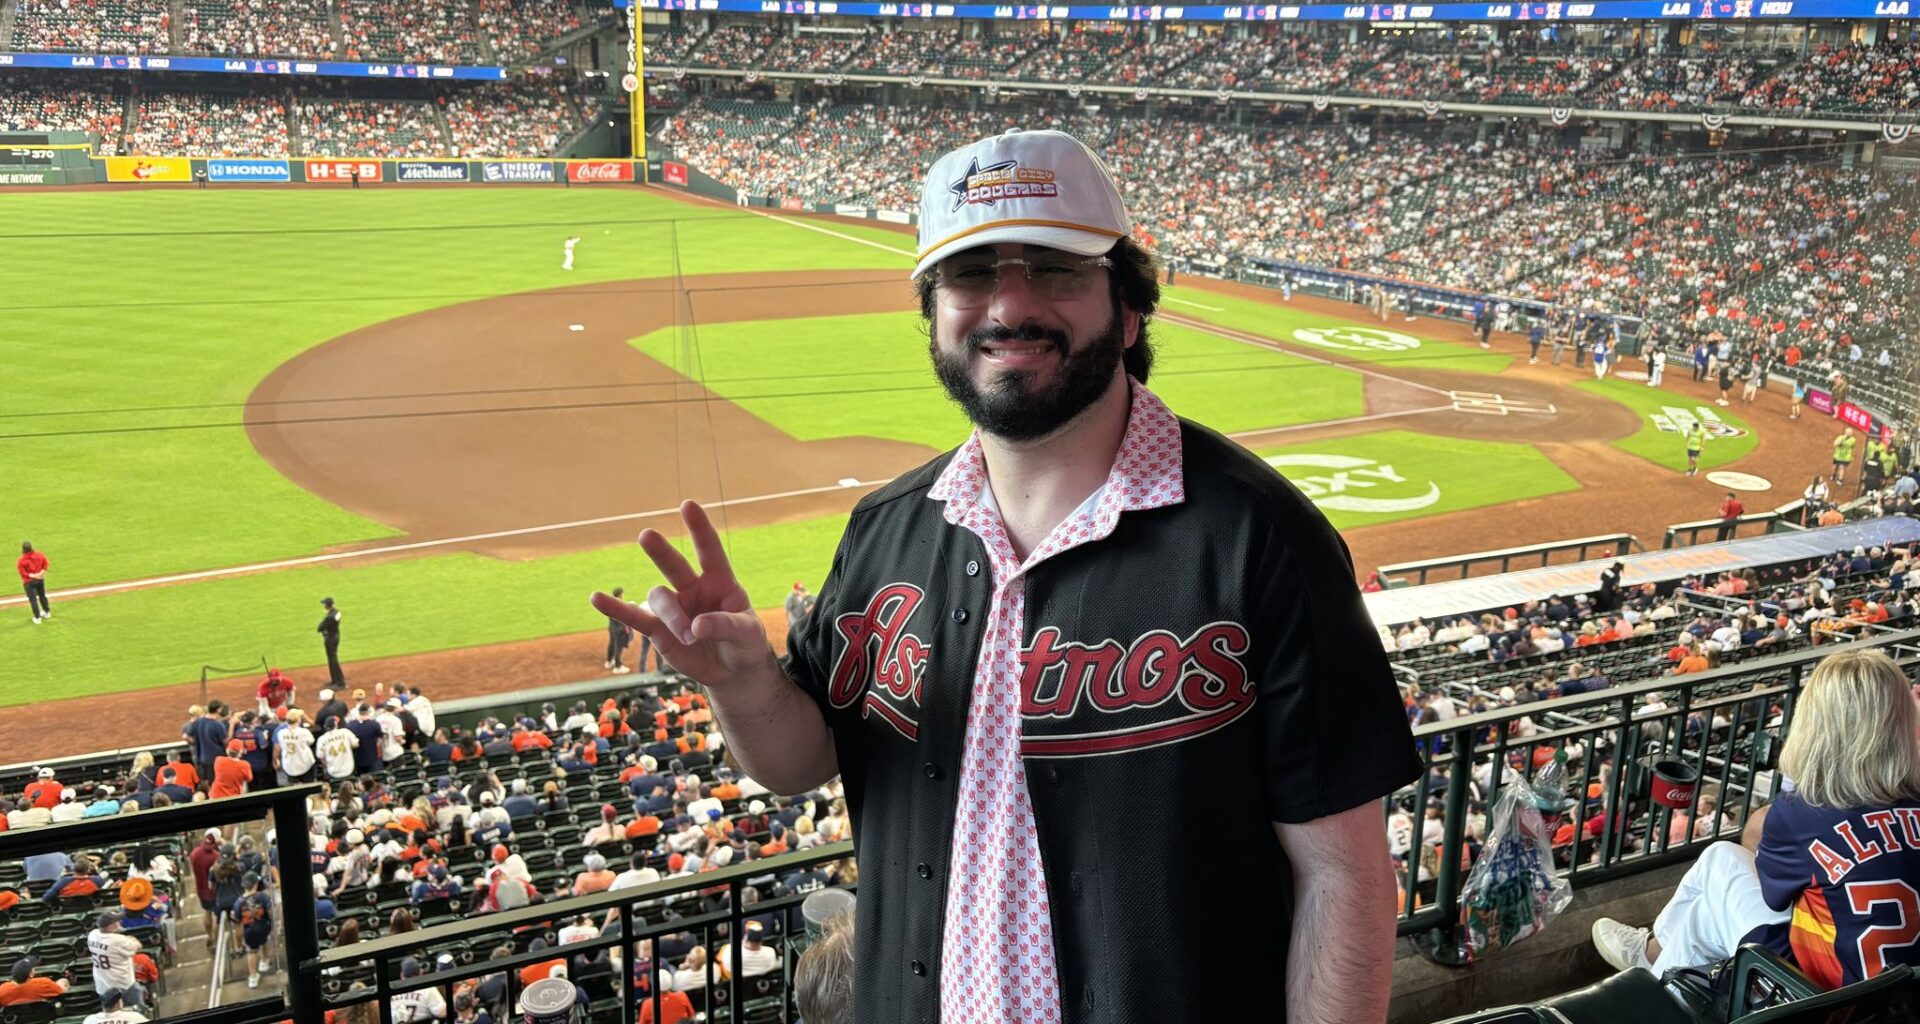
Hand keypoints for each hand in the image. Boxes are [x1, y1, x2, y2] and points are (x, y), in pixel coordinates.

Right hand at [592, 501, 774, 686]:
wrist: (732, 672)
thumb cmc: (744, 643)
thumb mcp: (748, 634)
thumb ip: (726, 625)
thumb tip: (695, 626)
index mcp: (720, 581)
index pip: (710, 550)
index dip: (699, 528)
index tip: (687, 504)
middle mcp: (693, 588)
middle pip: (674, 565)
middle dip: (661, 552)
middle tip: (646, 536)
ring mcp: (674, 607)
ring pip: (660, 600)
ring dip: (673, 617)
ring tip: (690, 637)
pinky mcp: (658, 629)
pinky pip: (634, 616)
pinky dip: (615, 608)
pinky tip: (597, 598)